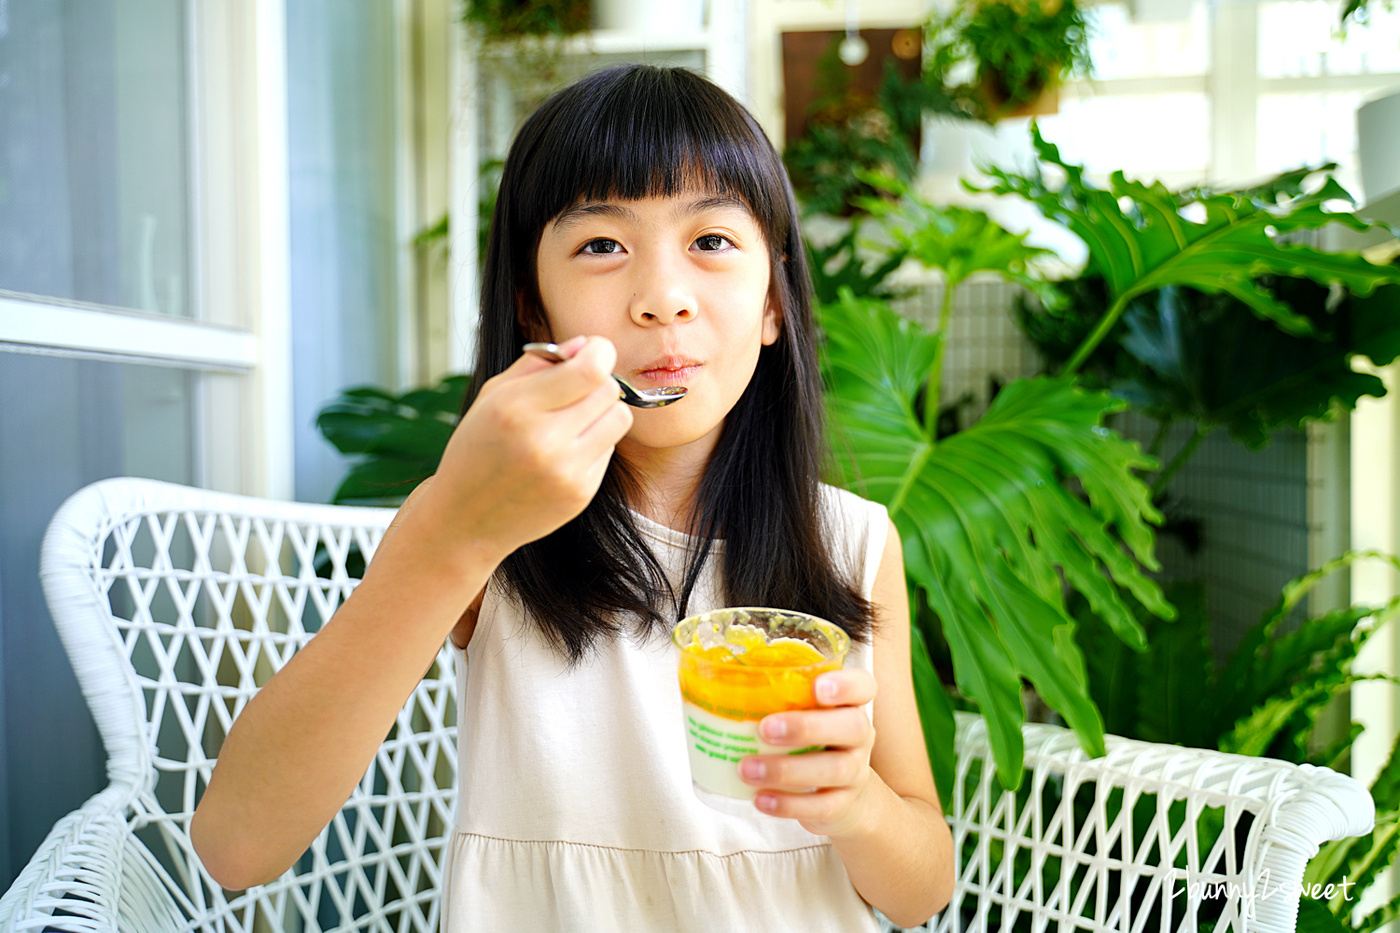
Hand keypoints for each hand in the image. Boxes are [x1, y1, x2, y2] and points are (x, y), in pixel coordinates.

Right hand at [418, 335, 632, 560]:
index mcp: (517, 409)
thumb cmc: (478, 449)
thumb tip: (587, 345)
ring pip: (619, 418)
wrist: (466, 519)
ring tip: (573, 420)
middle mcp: (545, 442)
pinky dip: (594, 442)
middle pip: (609, 390)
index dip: (600, 352)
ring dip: (603, 411)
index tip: (594, 352)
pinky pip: (609, 449)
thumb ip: (539, 363)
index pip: (591, 369)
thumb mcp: (494, 395)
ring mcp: (566, 472)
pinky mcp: (581, 494)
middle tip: (575, 390)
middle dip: (597, 381)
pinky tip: (564, 451)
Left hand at [740, 669, 877, 837]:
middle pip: (852, 726)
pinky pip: (821, 806)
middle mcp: (859, 735)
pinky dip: (789, 804)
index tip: (818, 686)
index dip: (846, 685)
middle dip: (807, 727)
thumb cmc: (811, 742)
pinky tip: (761, 799)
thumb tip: (704, 673)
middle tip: (764, 729)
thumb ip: (773, 696)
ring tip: (746, 769)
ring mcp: (855, 771)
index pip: (863, 686)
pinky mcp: (842, 804)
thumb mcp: (802, 714)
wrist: (845, 797)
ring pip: (834, 769)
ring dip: (786, 769)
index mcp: (849, 704)